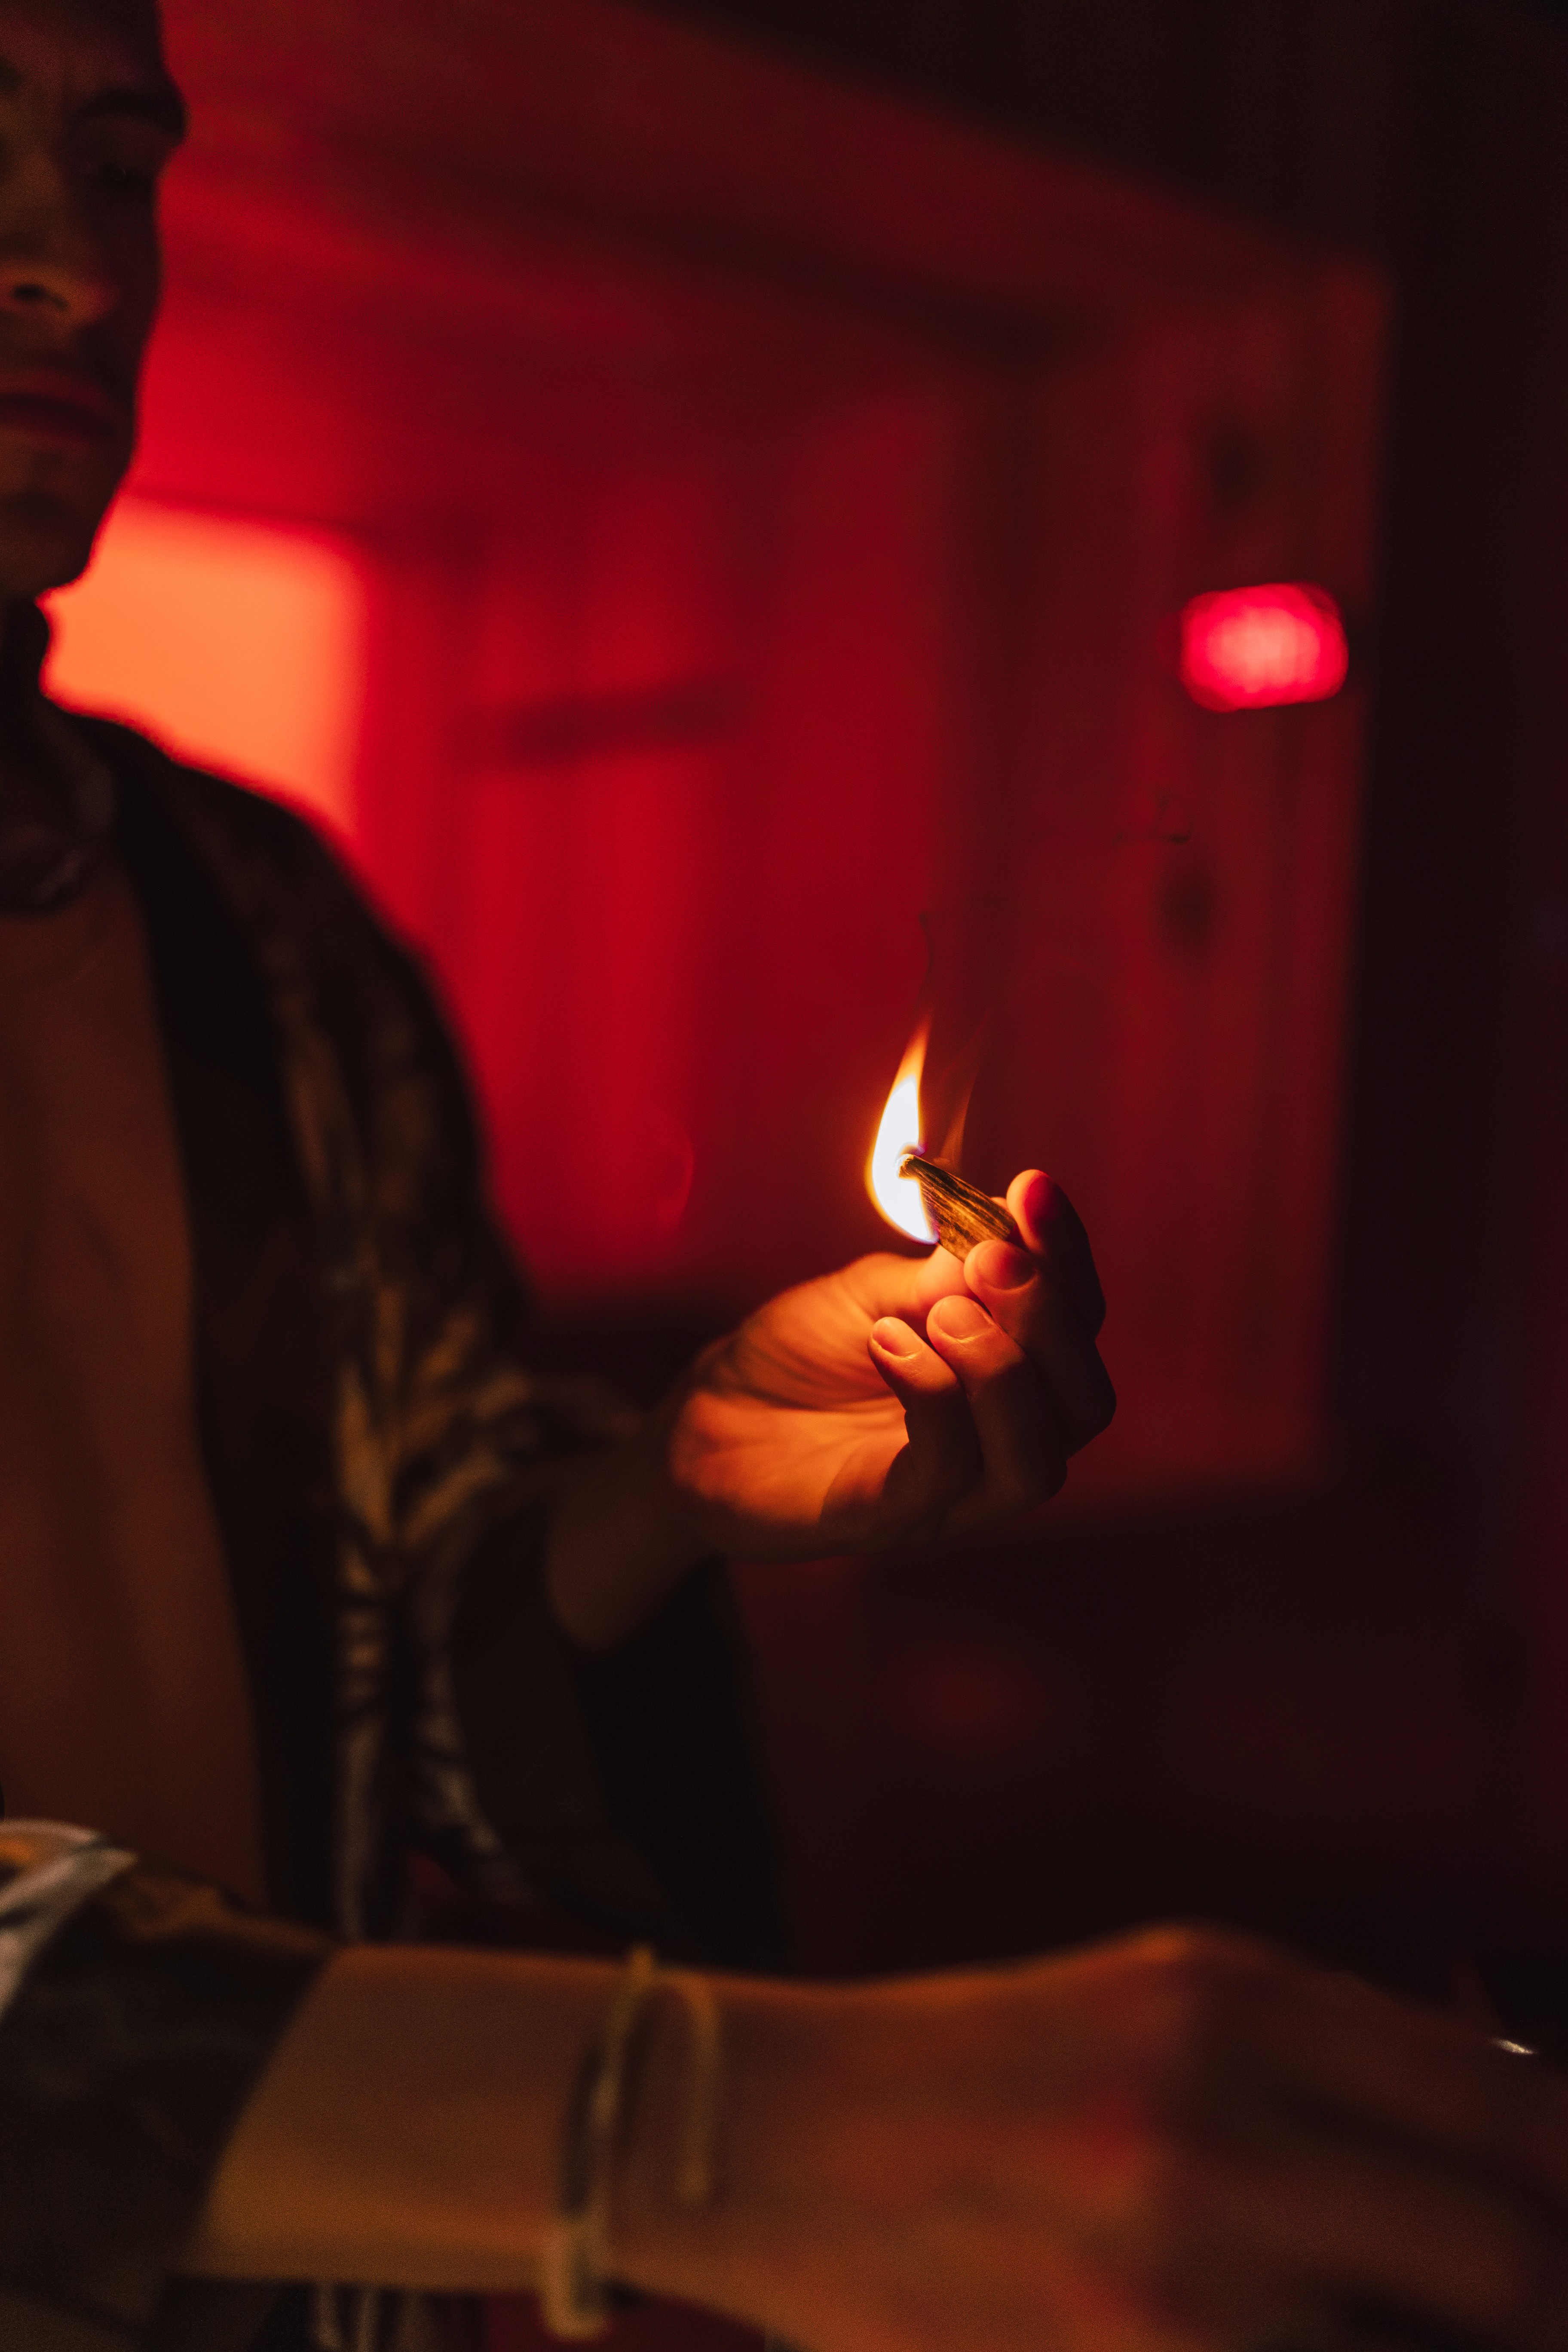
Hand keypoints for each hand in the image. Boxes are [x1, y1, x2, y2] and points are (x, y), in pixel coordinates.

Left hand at [545, 1168, 1112, 1642]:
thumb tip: (1009, 1234)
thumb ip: (941, 1278)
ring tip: (941, 1310)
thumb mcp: (874, 1294)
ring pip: (1036, 1459)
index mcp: (1008, 1378)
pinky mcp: (889, 1519)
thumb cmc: (797, 1355)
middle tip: (994, 1259)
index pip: (1079, 1327)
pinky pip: (945, 1473)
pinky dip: (932, 1396)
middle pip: (1084, 1404)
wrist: (702, 1418)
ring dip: (1004, 1371)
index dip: (1068, 1256)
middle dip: (1053, 1321)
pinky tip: (886, 1342)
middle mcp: (996, 1444)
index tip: (1033, 1188)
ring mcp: (949, 1494)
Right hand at [618, 1927, 1567, 2351]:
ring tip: (1370, 2302)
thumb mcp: (1177, 1996)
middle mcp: (1219, 2141)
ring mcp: (1173, 2289)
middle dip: (1541, 2292)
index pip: (1518, 2121)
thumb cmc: (994, 2059)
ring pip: (1412, 2350)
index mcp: (1239, 2006)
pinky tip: (1272, 2324)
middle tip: (1522, 2292)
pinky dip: (1313, 2348)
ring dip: (1422, 2331)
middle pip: (1514, 2267)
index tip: (1561, 2215)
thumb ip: (1352, 2055)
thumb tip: (1524, 2133)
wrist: (779, 2136)